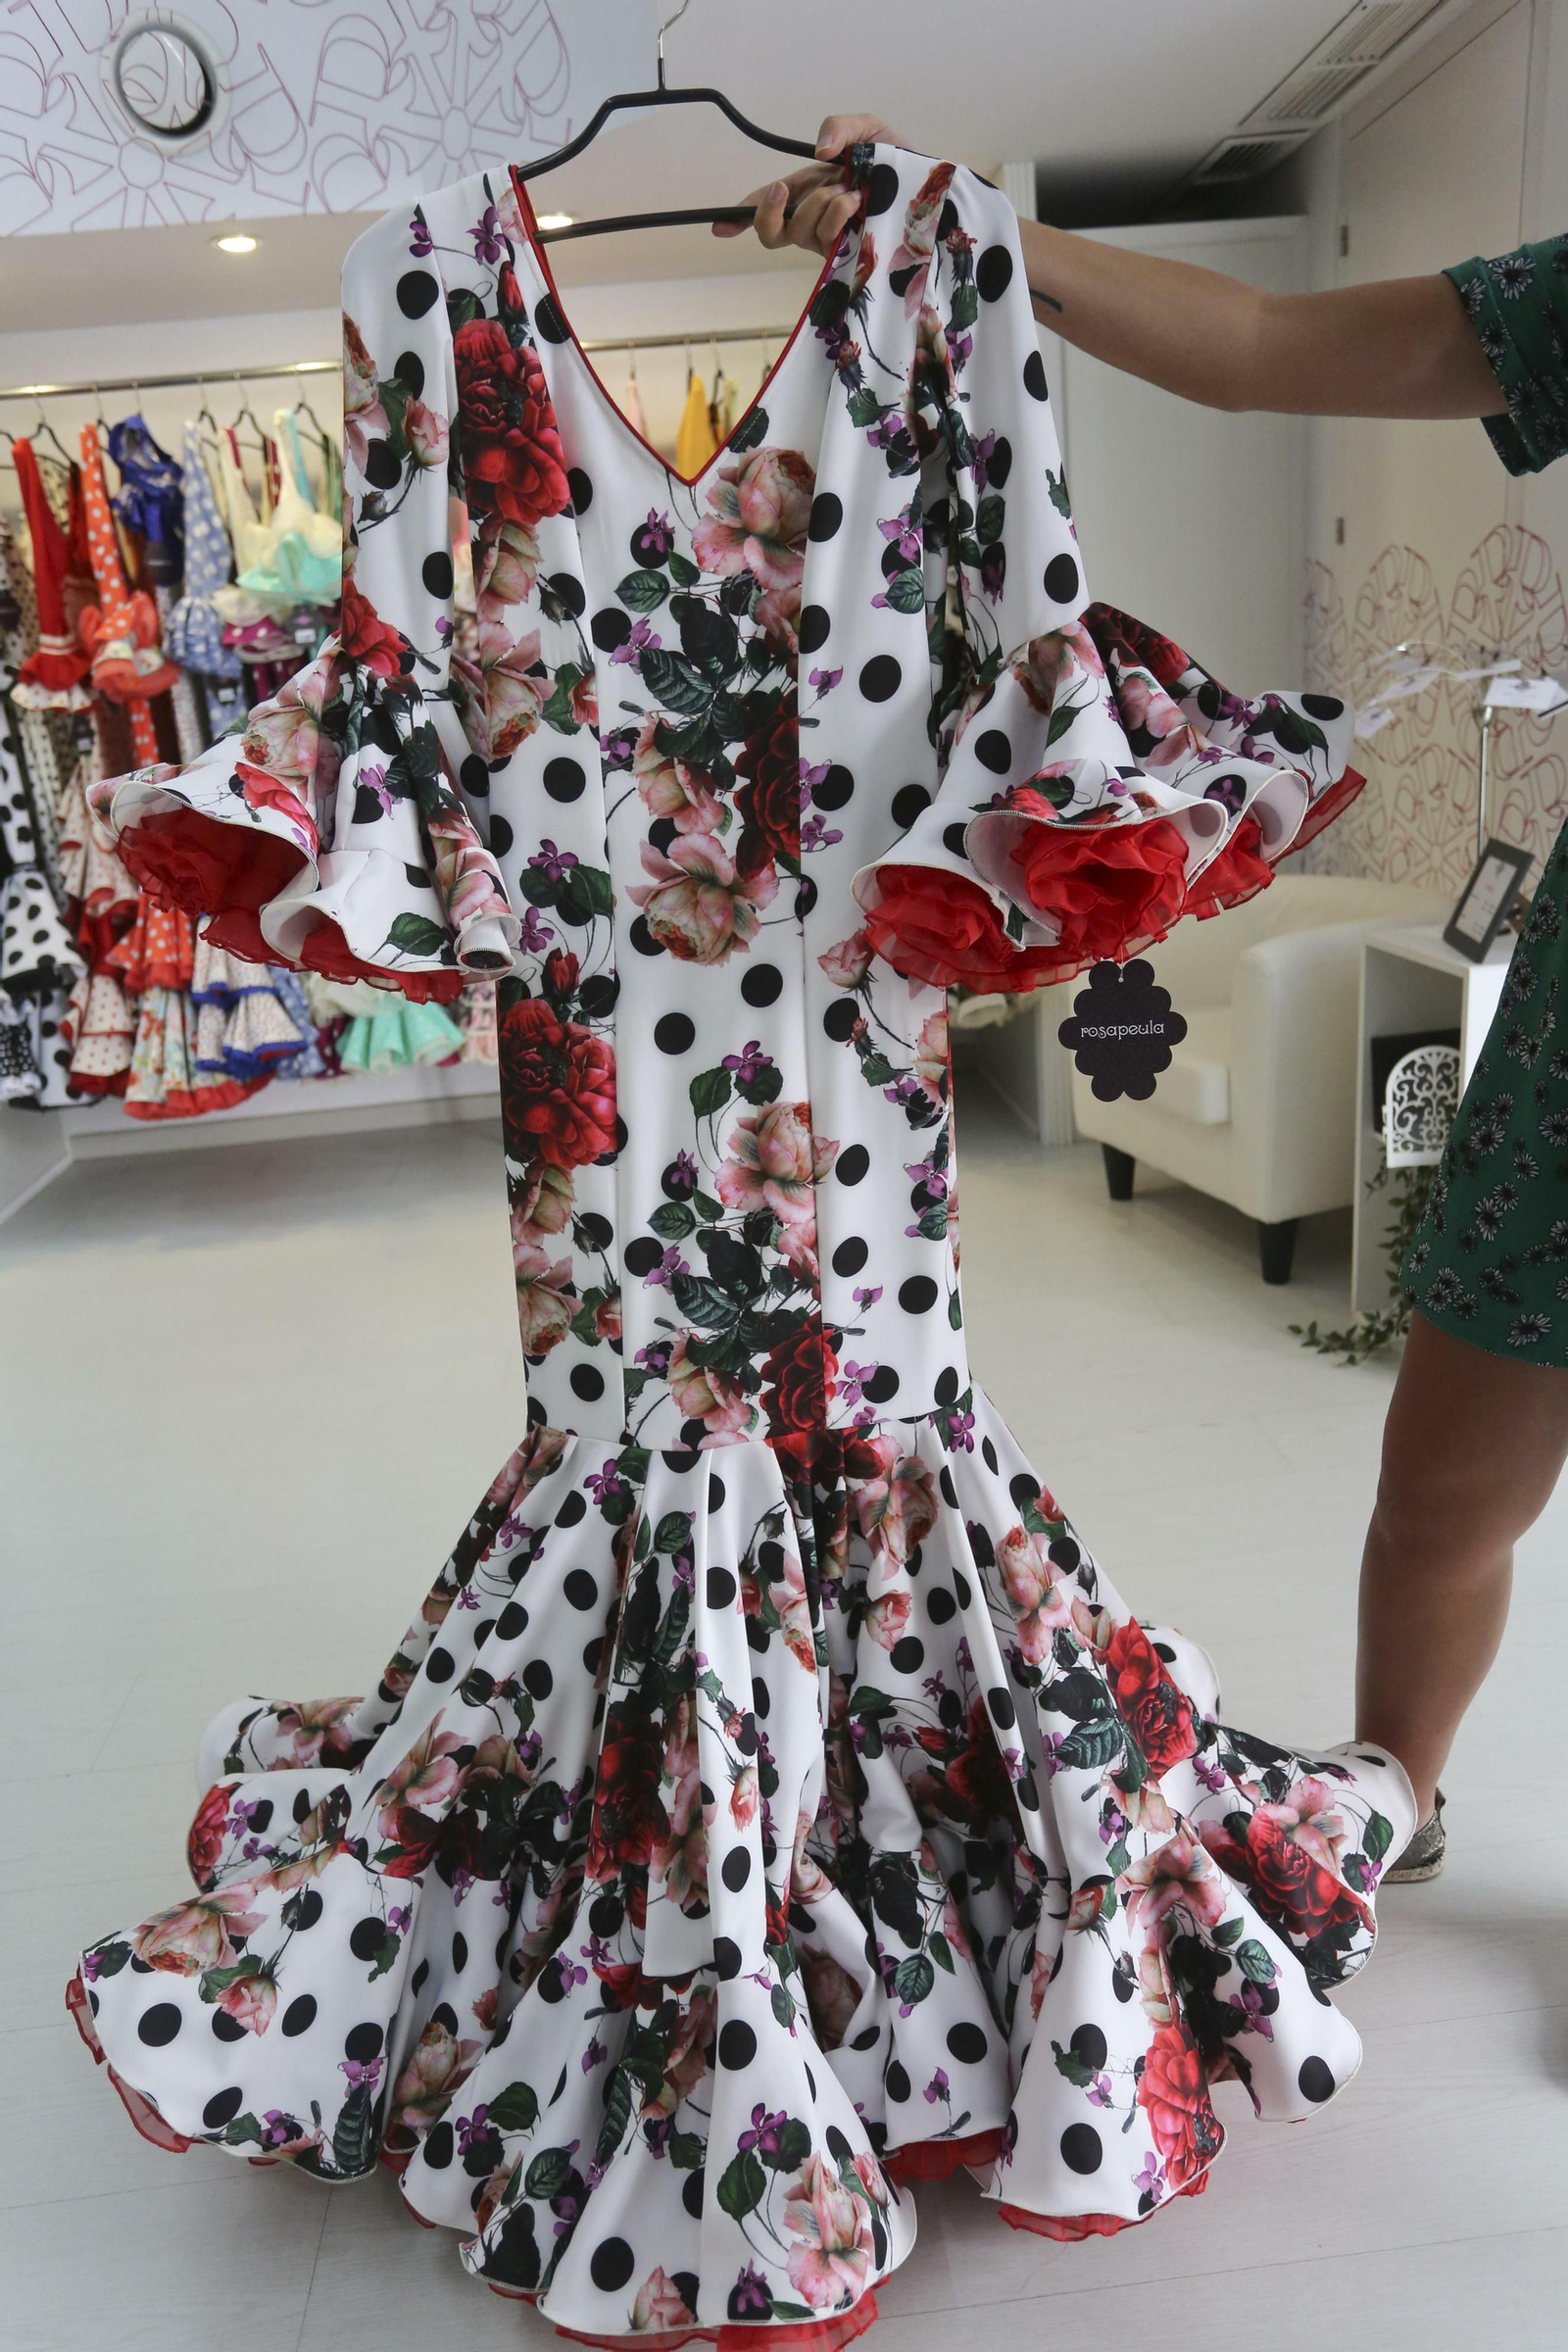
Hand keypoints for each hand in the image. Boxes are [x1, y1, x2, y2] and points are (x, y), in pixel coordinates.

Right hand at [713, 112, 901, 256]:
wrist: (936, 188)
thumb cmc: (901, 163)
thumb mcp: (868, 130)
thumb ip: (840, 127)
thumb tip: (819, 150)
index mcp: (812, 190)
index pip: (770, 208)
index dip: (741, 217)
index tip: (718, 227)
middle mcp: (817, 219)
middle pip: (773, 232)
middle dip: (768, 212)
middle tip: (781, 190)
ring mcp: (833, 239)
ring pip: (801, 232)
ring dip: (821, 207)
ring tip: (851, 192)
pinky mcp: (850, 253)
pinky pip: (827, 240)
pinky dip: (837, 218)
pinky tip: (857, 204)